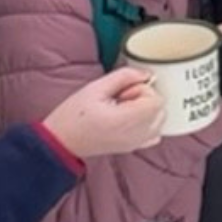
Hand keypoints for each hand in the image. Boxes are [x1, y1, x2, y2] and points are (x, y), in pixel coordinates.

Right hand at [42, 67, 164, 157]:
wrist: (60, 141)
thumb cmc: (72, 116)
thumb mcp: (95, 87)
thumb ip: (124, 76)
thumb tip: (146, 74)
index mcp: (125, 121)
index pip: (157, 102)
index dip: (143, 91)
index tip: (124, 92)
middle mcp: (134, 135)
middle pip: (161, 110)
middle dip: (145, 100)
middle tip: (122, 99)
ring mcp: (135, 144)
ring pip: (159, 121)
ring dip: (147, 111)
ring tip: (123, 110)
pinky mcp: (132, 148)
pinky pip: (154, 134)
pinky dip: (148, 124)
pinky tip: (129, 120)